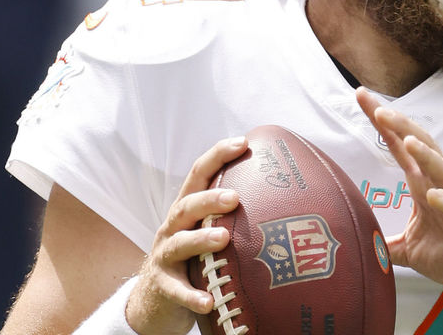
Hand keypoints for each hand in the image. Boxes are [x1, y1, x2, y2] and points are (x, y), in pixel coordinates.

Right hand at [125, 136, 246, 334]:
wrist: (154, 299)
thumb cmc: (194, 258)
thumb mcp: (207, 231)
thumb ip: (232, 215)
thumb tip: (288, 200)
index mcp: (187, 209)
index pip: (199, 174)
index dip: (217, 156)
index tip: (243, 142)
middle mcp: (172, 227)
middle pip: (186, 206)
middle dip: (209, 200)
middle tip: (235, 198)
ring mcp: (165, 256)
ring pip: (179, 243)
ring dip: (200, 239)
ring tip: (224, 238)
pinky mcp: (163, 287)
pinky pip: (177, 291)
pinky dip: (192, 296)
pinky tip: (209, 300)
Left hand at [356, 87, 442, 294]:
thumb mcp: (411, 250)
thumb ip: (386, 245)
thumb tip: (360, 247)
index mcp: (423, 185)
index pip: (399, 148)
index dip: (382, 125)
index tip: (362, 97)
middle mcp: (440, 185)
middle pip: (420, 147)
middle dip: (400, 126)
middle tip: (379, 110)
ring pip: (442, 170)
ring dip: (425, 155)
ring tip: (407, 141)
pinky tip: (433, 195)